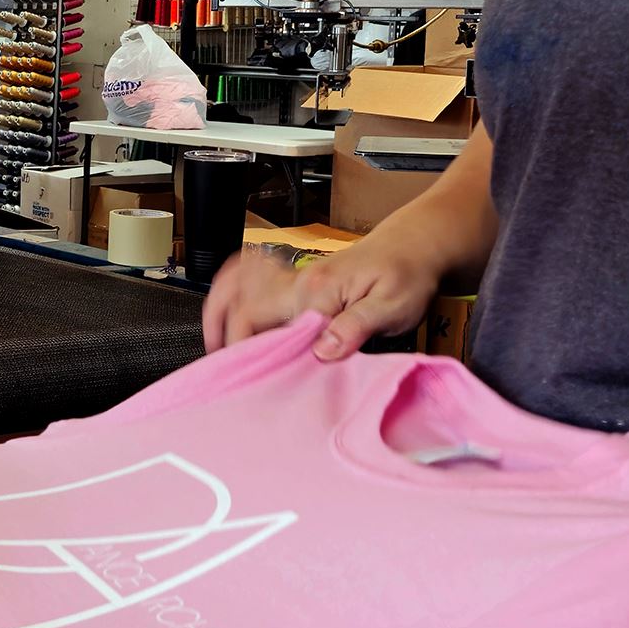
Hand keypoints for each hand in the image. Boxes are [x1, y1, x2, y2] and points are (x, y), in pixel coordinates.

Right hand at [200, 233, 440, 359]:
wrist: (415, 245)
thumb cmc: (408, 275)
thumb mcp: (392, 307)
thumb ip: (355, 327)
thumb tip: (321, 350)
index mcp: (316, 291)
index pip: (270, 328)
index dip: (254, 356)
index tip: (249, 382)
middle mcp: (299, 281)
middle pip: (243, 307)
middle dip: (224, 336)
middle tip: (221, 372)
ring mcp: (296, 278)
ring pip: (239, 287)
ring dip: (220, 310)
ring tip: (213, 342)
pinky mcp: (299, 279)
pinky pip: (252, 277)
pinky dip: (233, 291)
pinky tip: (229, 311)